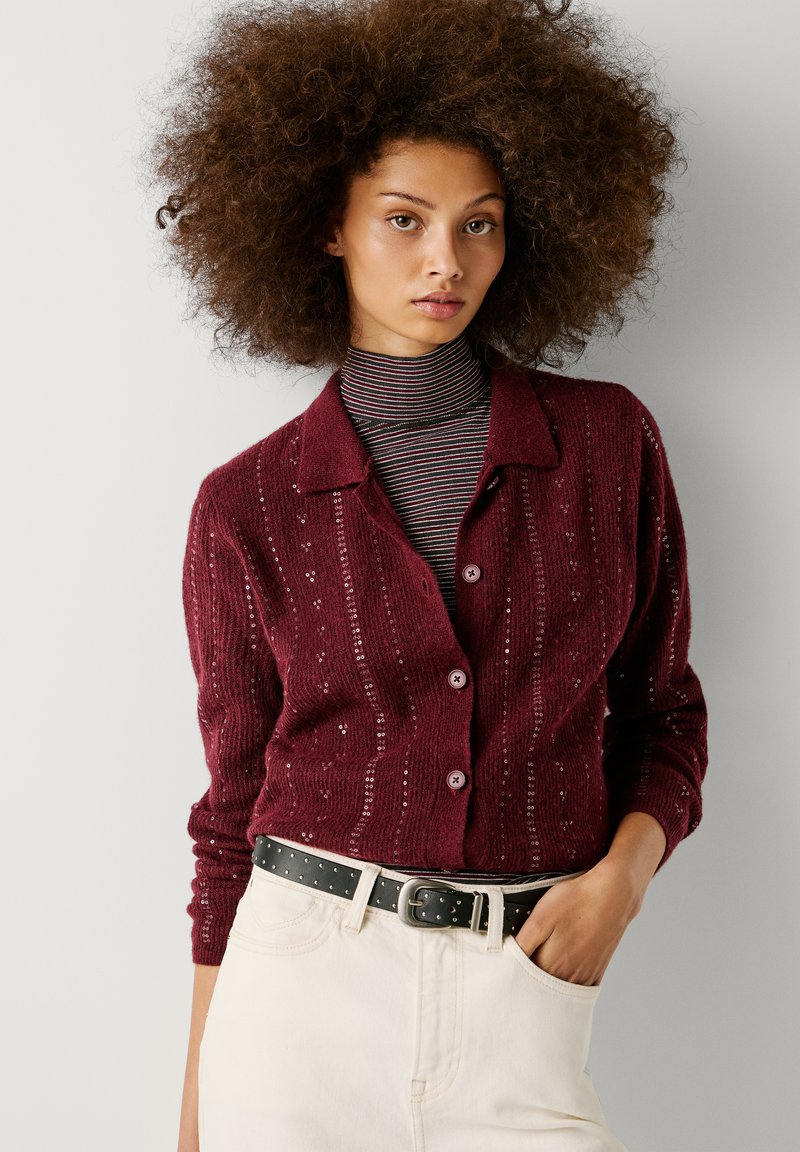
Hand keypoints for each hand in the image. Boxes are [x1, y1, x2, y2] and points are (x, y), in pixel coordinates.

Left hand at [512, 855, 646, 986]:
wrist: (614, 894)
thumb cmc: (576, 900)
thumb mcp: (540, 917)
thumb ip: (522, 943)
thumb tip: (506, 959)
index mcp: (550, 964)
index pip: (524, 982)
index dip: (513, 975)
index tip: (505, 970)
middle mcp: (569, 975)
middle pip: (541, 989)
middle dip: (528, 983)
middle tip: (518, 971)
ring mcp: (585, 974)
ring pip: (560, 989)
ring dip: (548, 985)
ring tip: (540, 968)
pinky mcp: (597, 969)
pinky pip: (579, 986)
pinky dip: (567, 984)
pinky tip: (562, 972)